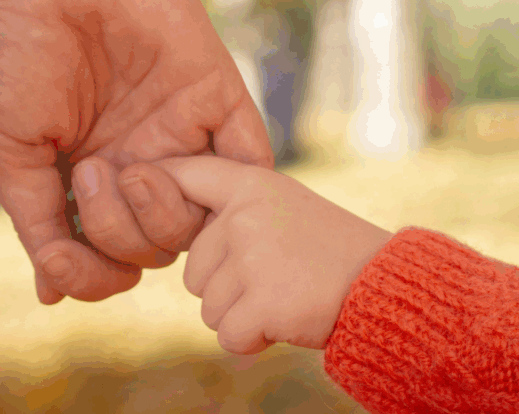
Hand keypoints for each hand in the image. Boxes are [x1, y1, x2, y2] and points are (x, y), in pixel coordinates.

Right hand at [0, 0, 273, 304]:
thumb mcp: (9, 148)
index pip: (108, 258)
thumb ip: (38, 222)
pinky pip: (249, 162)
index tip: (66, 260)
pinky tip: (182, 171)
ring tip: (124, 167)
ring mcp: (179, 133)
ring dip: (161, 214)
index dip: (94, 275)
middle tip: (88, 172)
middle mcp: (137, 162)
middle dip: (119, 234)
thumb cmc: (17, 50)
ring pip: (198, 220)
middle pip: (155, 248)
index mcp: (87, 178)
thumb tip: (54, 293)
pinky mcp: (217, 97)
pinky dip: (232, 185)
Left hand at [120, 156, 392, 353]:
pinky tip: (287, 321)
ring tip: (288, 296)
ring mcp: (252, 255)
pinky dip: (253, 342)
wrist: (387, 285)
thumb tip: (166, 227)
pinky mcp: (261, 299)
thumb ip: (235, 215)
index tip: (131, 182)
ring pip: (210, 308)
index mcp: (251, 185)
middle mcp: (244, 214)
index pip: (186, 175)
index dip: (157, 185)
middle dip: (227, 289)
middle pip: (194, 271)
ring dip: (242, 316)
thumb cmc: (334, 252)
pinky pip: (227, 335)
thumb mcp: (286, 209)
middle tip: (278, 279)